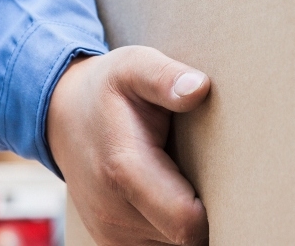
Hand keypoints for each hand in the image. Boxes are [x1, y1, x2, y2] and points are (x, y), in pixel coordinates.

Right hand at [47, 46, 211, 245]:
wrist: (63, 115)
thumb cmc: (108, 89)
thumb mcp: (135, 67)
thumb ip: (165, 78)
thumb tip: (198, 88)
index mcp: (124, 169)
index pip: (187, 222)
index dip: (217, 209)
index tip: (231, 181)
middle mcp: (114, 212)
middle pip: (185, 239)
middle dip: (209, 215)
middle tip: (214, 177)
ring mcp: (111, 234)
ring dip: (189, 225)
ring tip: (187, 183)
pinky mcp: (113, 244)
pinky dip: (172, 231)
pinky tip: (173, 199)